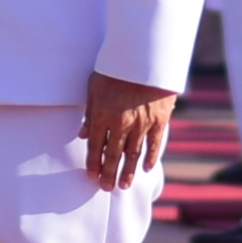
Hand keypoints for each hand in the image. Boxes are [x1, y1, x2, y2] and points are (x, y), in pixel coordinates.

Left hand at [79, 72, 175, 191]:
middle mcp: (121, 123)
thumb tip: (82, 134)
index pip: (95, 146)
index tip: (91, 176)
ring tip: (123, 186)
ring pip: (133, 154)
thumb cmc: (116, 67)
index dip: (93, 163)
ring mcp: (142, 124)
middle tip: (106, 187)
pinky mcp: (159, 120)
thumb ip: (89, 112)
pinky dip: (150, 158)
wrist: (147, 55)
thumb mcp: (95, 86)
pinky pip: (154, 145)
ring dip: (127, 172)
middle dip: (108, 173)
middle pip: (113, 155)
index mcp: (102, 115)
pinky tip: (145, 169)